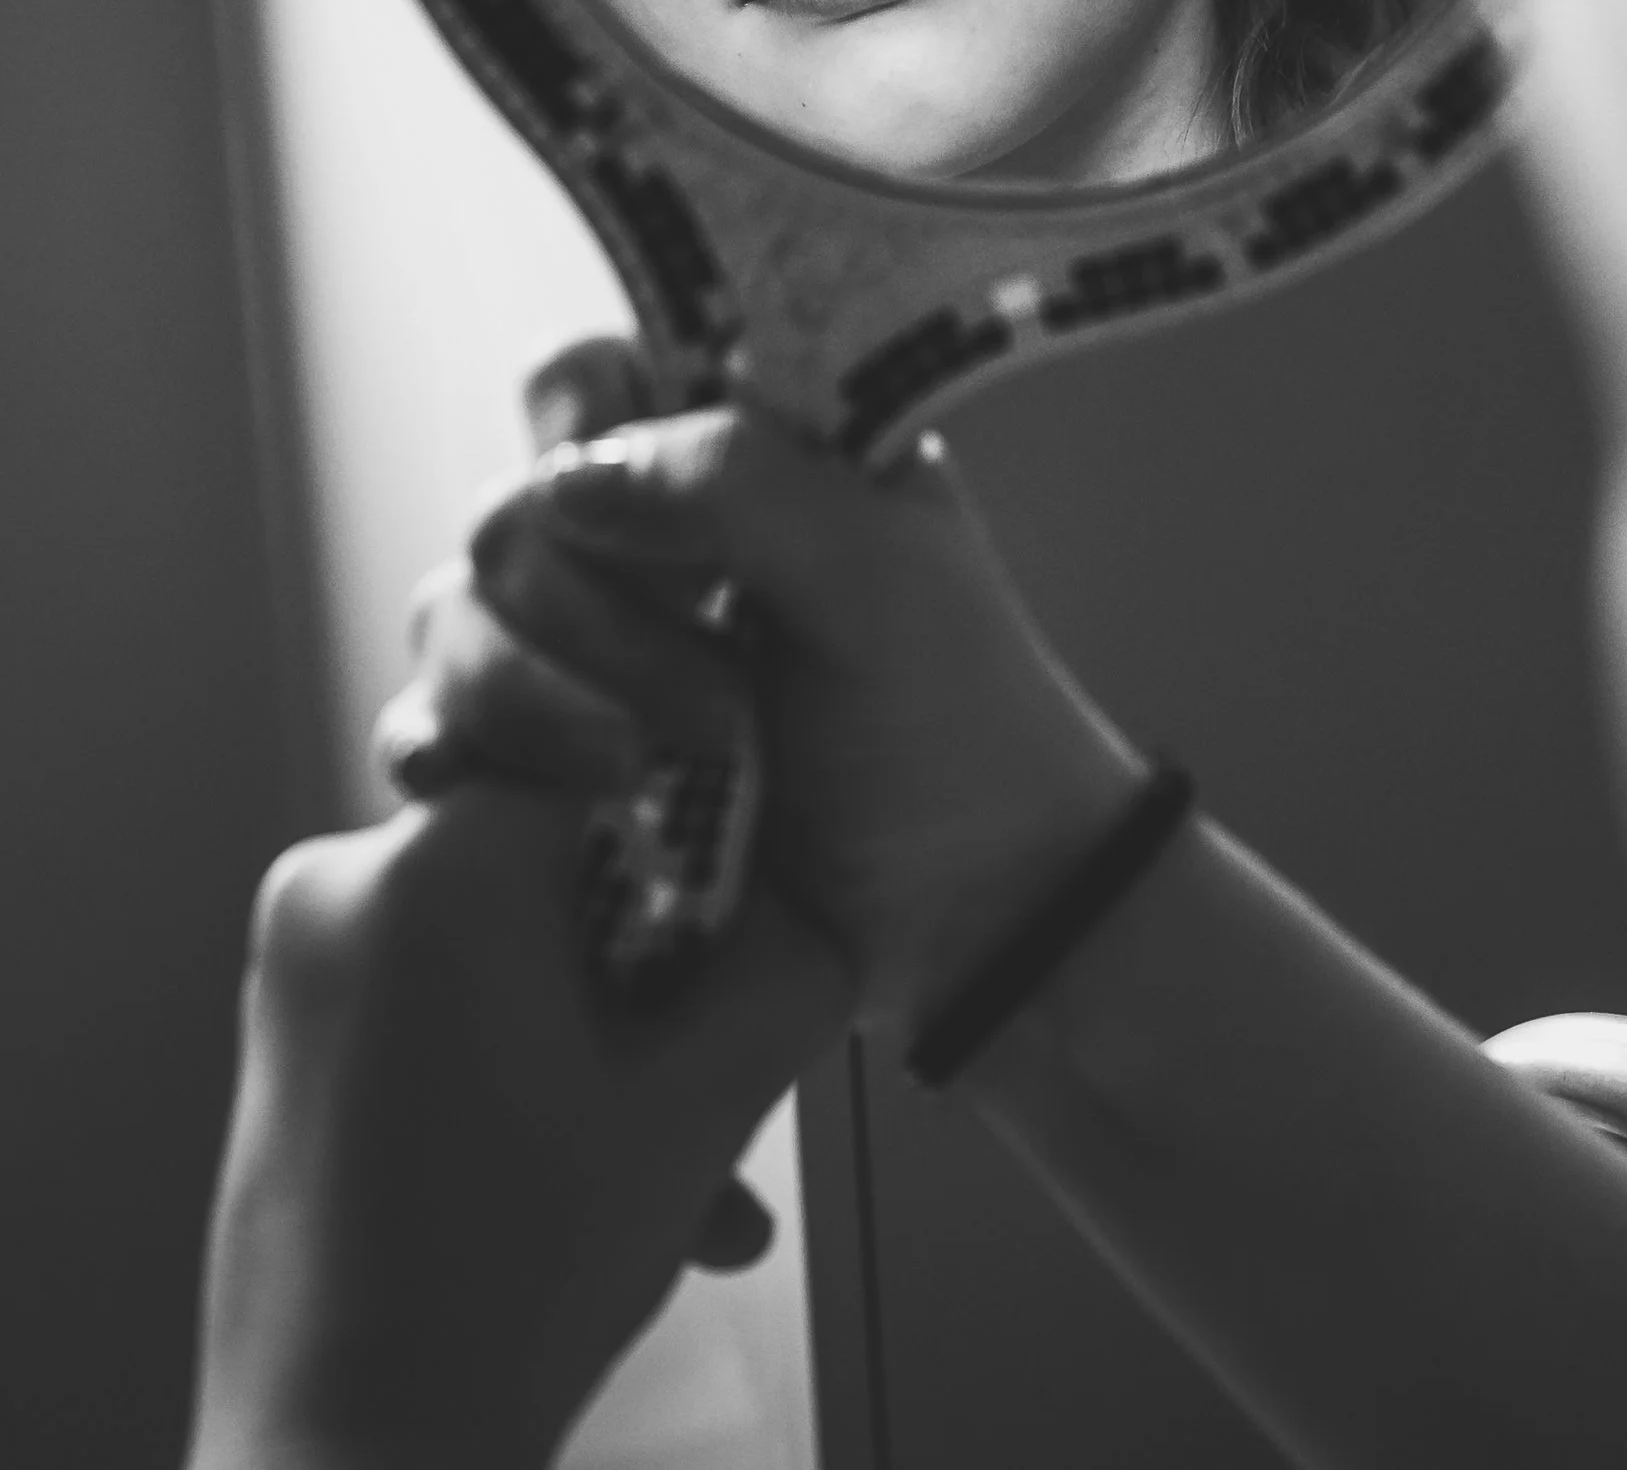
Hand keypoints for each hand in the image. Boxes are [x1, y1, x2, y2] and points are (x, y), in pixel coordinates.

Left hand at [187, 785, 844, 1469]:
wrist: (345, 1467)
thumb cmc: (514, 1285)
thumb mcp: (703, 1105)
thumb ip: (791, 960)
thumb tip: (816, 895)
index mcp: (439, 864)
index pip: (614, 753)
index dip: (703, 822)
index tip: (747, 906)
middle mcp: (340, 880)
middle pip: (561, 860)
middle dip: (659, 967)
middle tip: (719, 1071)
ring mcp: (296, 966)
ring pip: (510, 945)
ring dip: (606, 1041)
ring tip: (684, 1175)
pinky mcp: (285, 1039)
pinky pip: (445, 1001)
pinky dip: (527, 1070)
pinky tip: (603, 1189)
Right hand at [381, 339, 1142, 1031]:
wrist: (970, 915)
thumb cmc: (957, 724)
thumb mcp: (877, 571)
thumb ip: (734, 482)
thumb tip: (567, 476)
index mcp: (738, 452)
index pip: (587, 376)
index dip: (583, 429)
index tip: (660, 528)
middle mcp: (649, 535)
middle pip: (511, 509)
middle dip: (592, 612)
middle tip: (721, 709)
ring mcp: (589, 647)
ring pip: (456, 614)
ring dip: (536, 694)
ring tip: (647, 774)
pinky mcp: (547, 760)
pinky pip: (429, 723)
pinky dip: (443, 747)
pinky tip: (483, 784)